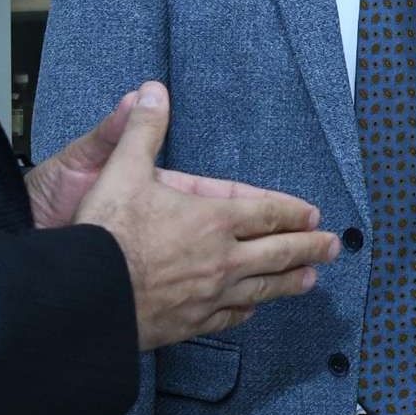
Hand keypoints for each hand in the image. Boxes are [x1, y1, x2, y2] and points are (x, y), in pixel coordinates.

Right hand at [75, 83, 339, 348]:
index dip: (293, 212)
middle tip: (332, 248)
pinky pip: (229, 317)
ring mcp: (210, 296)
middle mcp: (221, 259)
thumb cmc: (105, 233)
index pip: (267, 214)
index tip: (313, 214)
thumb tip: (154, 91)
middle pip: (278, 253)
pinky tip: (251, 310)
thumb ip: (144, 130)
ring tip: (310, 280)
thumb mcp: (122, 170)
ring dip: (290, 282)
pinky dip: (246, 311)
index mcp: (212, 219)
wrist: (83, 296)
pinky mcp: (191, 323)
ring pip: (262, 289)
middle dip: (309, 248)